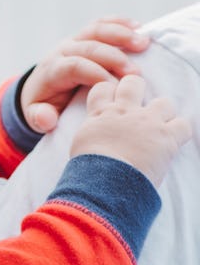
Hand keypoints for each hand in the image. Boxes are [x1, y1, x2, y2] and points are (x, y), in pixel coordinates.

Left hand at [20, 17, 149, 133]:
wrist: (39, 87)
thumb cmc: (44, 105)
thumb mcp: (38, 115)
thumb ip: (40, 117)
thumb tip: (45, 118)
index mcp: (52, 70)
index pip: (73, 66)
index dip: (96, 74)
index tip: (116, 88)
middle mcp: (62, 51)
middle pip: (88, 48)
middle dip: (113, 58)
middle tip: (136, 73)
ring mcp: (73, 41)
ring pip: (96, 31)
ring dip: (121, 35)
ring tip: (144, 44)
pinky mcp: (83, 36)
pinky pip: (101, 24)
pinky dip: (119, 23)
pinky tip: (138, 27)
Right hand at [70, 74, 191, 187]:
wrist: (104, 181)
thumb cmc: (87, 169)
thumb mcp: (80, 144)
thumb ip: (92, 132)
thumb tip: (96, 138)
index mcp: (100, 114)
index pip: (103, 88)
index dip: (110, 92)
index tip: (113, 103)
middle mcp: (124, 111)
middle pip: (133, 83)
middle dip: (138, 91)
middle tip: (138, 108)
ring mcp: (147, 122)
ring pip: (164, 102)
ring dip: (163, 114)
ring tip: (159, 129)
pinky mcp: (167, 137)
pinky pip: (183, 125)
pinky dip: (180, 132)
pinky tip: (174, 142)